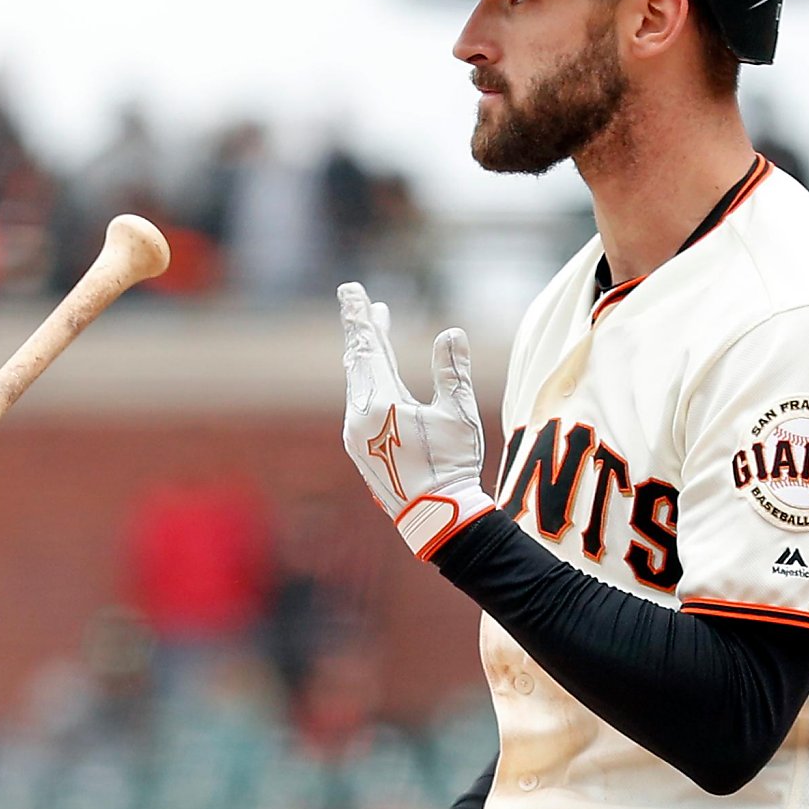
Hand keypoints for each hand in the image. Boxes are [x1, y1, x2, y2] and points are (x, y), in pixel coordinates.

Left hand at [339, 282, 495, 558]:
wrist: (435, 518)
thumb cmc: (450, 467)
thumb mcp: (458, 415)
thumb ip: (452, 372)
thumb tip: (451, 333)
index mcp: (379, 403)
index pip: (368, 347)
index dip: (360, 316)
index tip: (350, 290)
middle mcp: (359, 416)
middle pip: (358, 361)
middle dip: (362, 330)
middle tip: (358, 302)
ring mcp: (356, 435)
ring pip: (358, 382)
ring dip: (367, 355)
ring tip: (374, 331)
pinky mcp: (362, 448)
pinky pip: (360, 402)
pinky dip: (368, 380)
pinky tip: (377, 377)